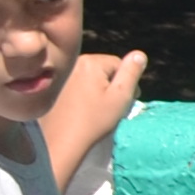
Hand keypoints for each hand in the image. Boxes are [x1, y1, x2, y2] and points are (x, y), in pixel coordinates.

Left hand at [40, 50, 144, 176]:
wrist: (62, 140)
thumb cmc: (95, 119)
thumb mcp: (120, 96)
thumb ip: (131, 73)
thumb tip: (139, 54)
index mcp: (91, 62)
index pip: (119, 64)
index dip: (126, 82)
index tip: (125, 100)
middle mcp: (73, 62)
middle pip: (103, 68)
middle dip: (111, 83)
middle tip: (111, 105)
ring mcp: (62, 74)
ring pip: (90, 76)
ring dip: (97, 88)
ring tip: (97, 107)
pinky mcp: (54, 85)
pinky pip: (77, 82)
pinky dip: (83, 92)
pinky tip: (83, 107)